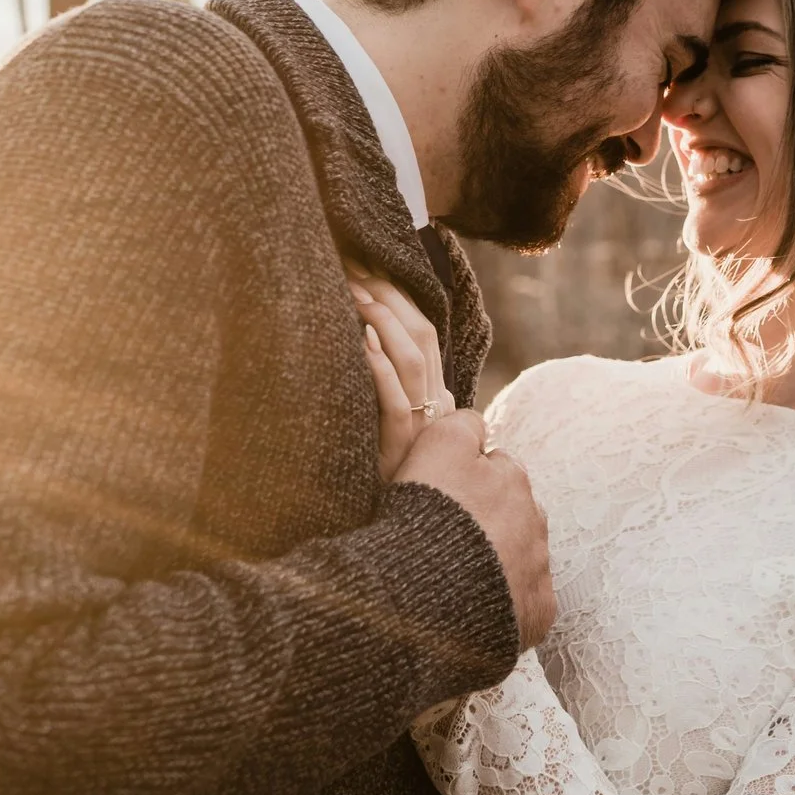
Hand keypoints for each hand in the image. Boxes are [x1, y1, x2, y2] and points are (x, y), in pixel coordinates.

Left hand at [352, 267, 449, 481]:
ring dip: (382, 321)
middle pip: (422, 334)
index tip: (370, 266)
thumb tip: (365, 340)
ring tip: (355, 291)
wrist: (408, 530)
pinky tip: (361, 341)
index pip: (425, 330)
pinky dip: (379, 368)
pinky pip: (395, 401)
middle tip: (356, 264)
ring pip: (412, 360)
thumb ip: (394, 388)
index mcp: (439, 395)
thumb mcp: (399, 425)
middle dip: (389, 294)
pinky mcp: (401, 447)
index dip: (400, 295)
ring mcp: (423, 425)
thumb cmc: (393, 473)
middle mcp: (437, 404)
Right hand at [397, 410, 555, 649]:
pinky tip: (473, 605)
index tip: (441, 494)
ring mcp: (539, 567)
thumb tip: (479, 424)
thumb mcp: (439, 446)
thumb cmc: (429, 514)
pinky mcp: (538, 611)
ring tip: (453, 572)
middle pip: (513, 512)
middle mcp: (535, 519)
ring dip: (496, 559)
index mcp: (513, 478)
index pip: (496, 466)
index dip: (464, 477)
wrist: (428, 595)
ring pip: (520, 555)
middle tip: (447, 535)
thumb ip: (462, 425)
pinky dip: (504, 600)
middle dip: (488, 519)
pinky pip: (524, 601)